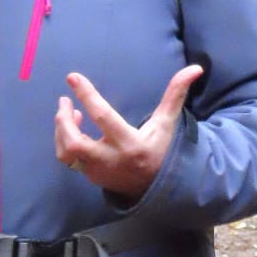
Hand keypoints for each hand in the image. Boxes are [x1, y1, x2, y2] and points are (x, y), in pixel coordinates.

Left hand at [55, 65, 203, 199]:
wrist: (155, 187)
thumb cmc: (160, 149)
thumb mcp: (167, 123)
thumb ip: (175, 94)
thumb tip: (195, 68)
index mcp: (129, 143)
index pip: (102, 116)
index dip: (86, 95)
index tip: (72, 77)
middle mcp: (111, 159)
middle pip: (75, 142)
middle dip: (63, 121)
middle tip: (64, 101)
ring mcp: (98, 170)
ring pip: (67, 152)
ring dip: (61, 131)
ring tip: (67, 113)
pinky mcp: (90, 176)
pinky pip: (69, 158)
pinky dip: (65, 141)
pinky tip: (73, 127)